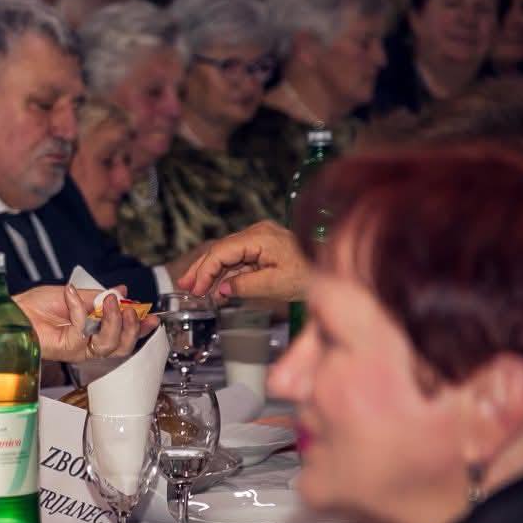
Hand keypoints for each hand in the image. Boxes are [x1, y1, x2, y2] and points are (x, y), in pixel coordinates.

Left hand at [15, 283, 148, 362]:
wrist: (15, 310)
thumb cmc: (37, 305)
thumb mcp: (76, 295)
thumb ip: (100, 297)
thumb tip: (123, 292)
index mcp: (93, 331)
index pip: (123, 335)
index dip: (139, 329)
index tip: (152, 317)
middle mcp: (88, 343)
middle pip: (121, 348)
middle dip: (131, 328)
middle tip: (130, 309)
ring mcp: (78, 348)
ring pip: (108, 345)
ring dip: (114, 322)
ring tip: (111, 302)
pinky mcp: (66, 348)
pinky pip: (83, 331)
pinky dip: (80, 309)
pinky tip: (72, 295)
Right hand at [177, 220, 307, 302]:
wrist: (336, 270)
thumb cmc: (311, 274)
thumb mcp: (276, 284)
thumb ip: (244, 285)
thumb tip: (221, 289)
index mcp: (259, 237)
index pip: (221, 251)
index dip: (205, 271)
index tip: (196, 289)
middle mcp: (258, 233)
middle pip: (220, 249)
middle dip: (202, 268)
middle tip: (185, 285)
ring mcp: (262, 239)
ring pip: (228, 254)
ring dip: (212, 271)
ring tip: (196, 287)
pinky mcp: (266, 247)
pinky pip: (240, 258)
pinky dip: (228, 272)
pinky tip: (219, 286)